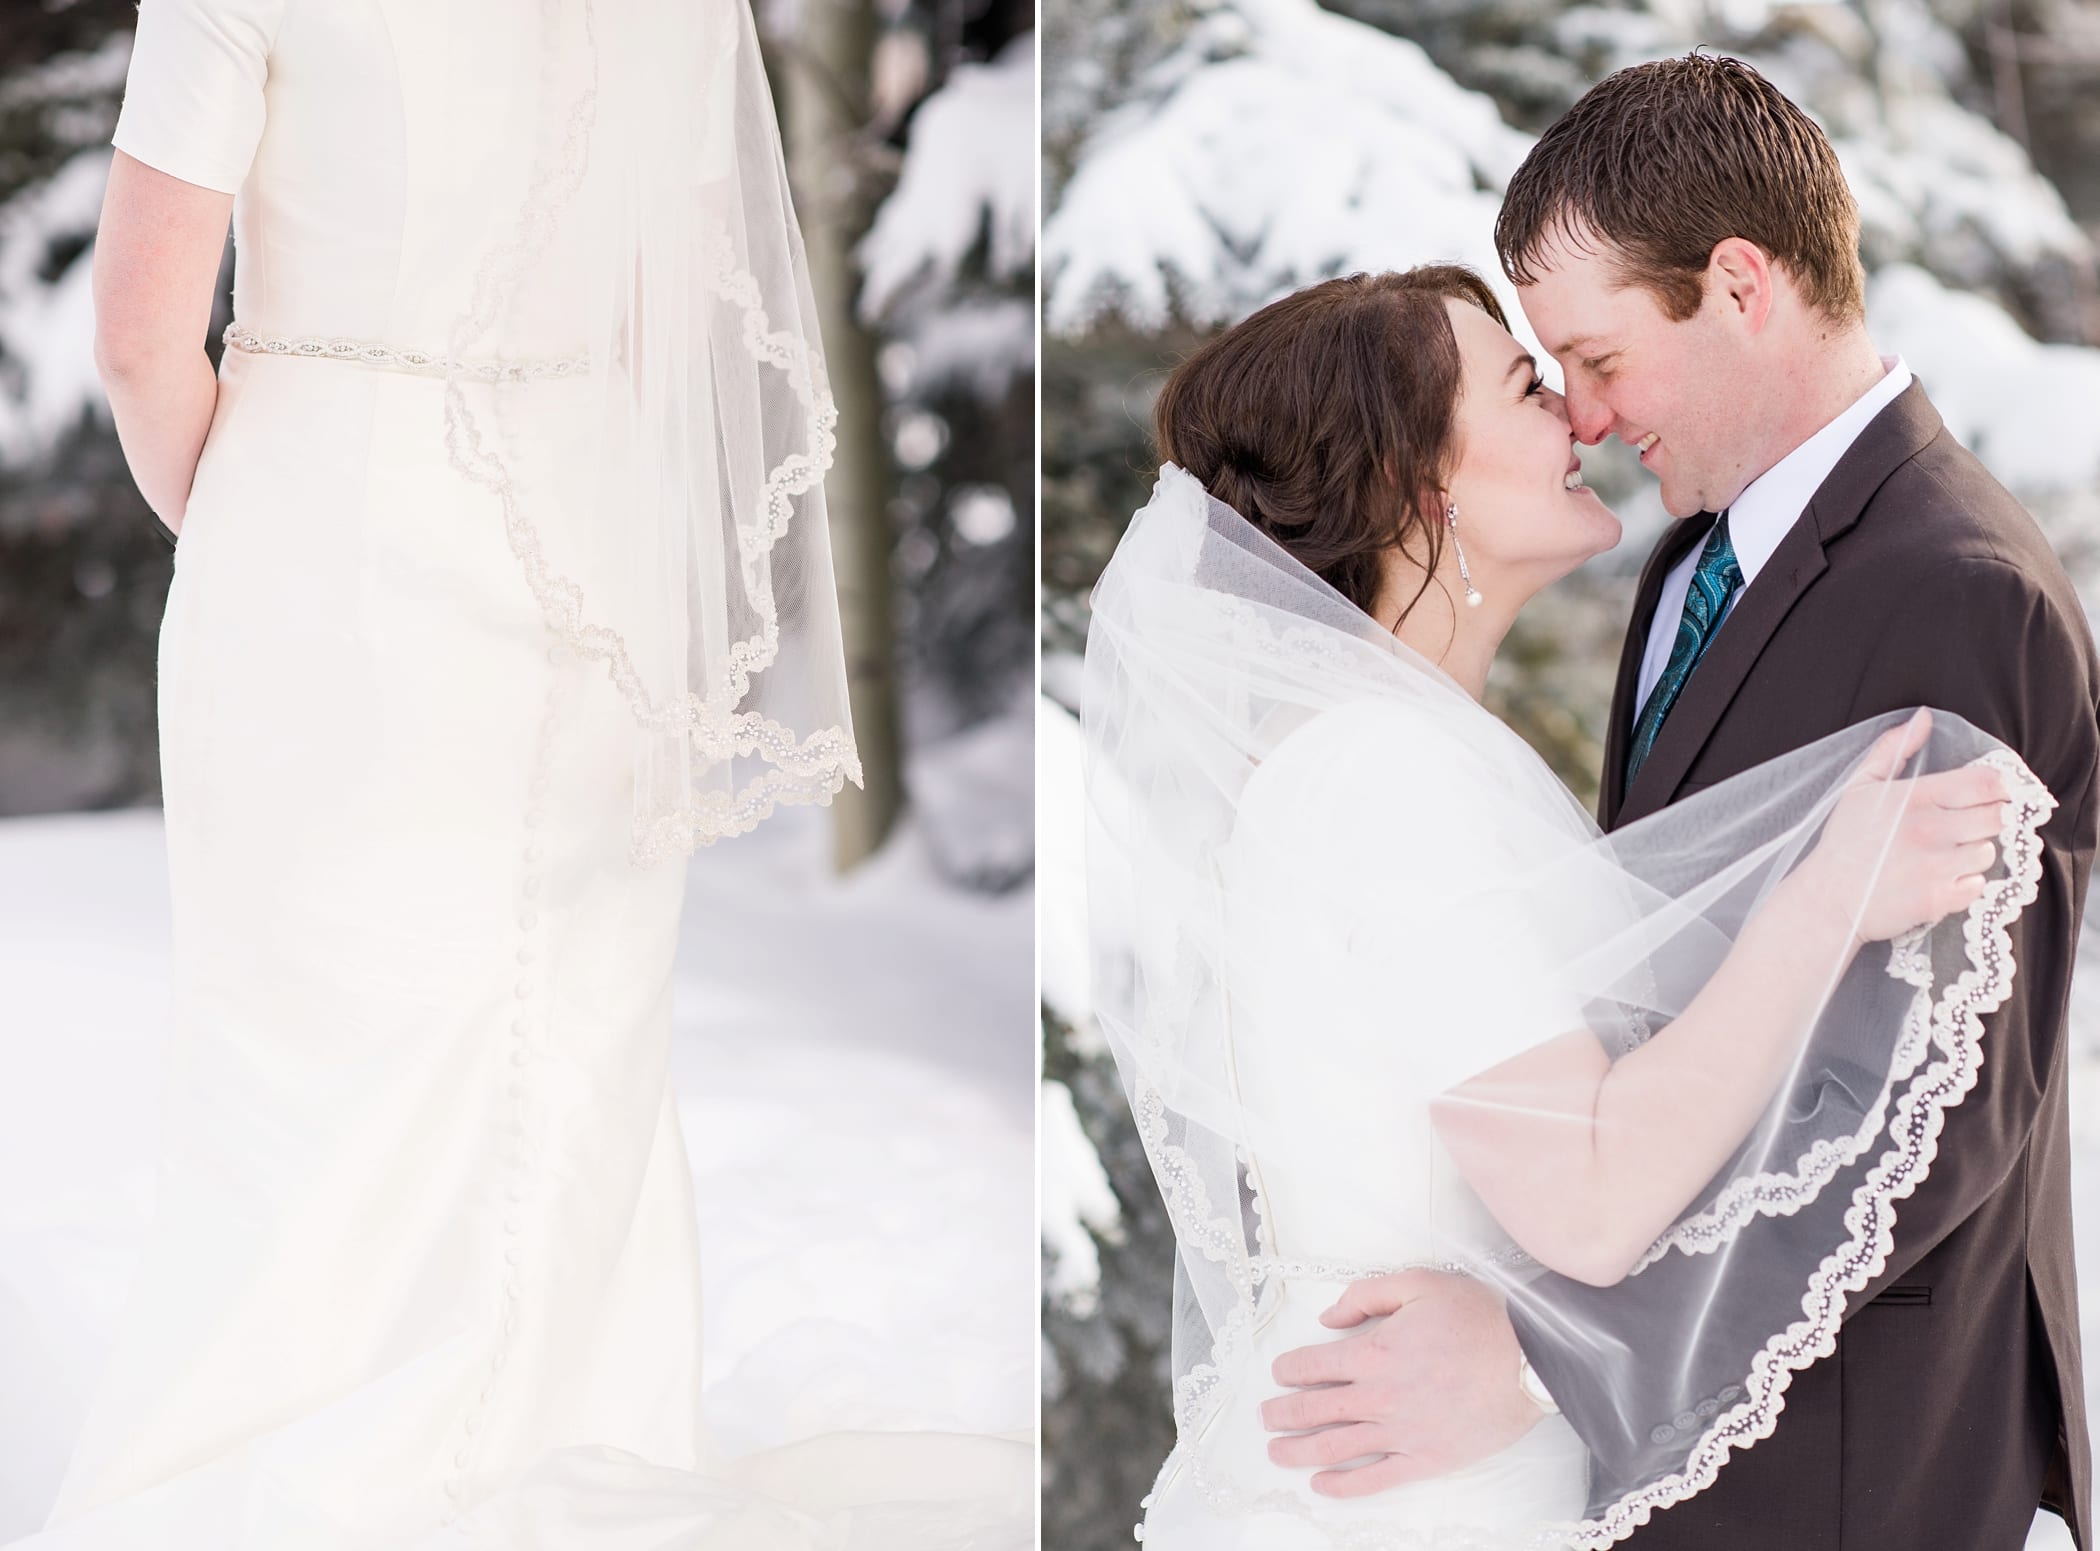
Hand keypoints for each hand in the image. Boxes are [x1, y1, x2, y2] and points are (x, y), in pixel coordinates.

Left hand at [1259, 1269, 1543, 1496]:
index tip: (1277, 1374)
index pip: (1314, 1365)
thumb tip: (1328, 1317)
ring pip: (1336, 1448)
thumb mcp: (1418, 1283)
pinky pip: (1376, 1478)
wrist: (1532, 1360)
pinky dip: (1344, 1485)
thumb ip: (1365, 1295)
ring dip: (1299, 1451)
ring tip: (1276, 1453)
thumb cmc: (1479, 1318)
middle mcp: (1380, 1397)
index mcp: (1375, 1352)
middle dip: (1282, 1414)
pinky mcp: (1426, 1459)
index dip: (1288, 1370)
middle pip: (1316, 1409)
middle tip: (1264, 1418)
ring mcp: (1402, 1433)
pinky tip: (1322, 1485)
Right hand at [1801, 709, 2011, 945]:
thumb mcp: (1860, 787)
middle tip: (1968, 825)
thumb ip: (1893, 749)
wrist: (1826, 900)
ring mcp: (1936, 866)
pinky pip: (1977, 885)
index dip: (1999, 787)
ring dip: (1973, 852)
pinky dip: (1965, 884)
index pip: (1987, 783)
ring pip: (1988, 851)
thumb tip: (1923, 717)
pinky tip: (1940, 880)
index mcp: (1914, 797)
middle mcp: (1930, 829)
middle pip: (1998, 816)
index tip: (1991, 794)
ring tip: (1946, 855)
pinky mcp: (1940, 898)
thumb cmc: (1844, 842)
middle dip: (1989, 819)